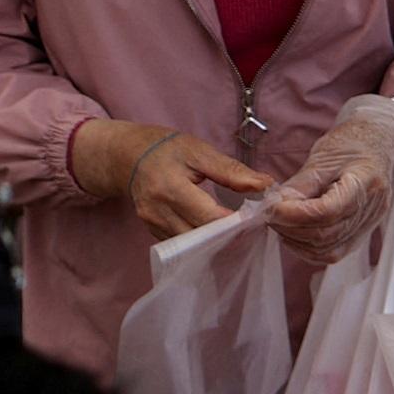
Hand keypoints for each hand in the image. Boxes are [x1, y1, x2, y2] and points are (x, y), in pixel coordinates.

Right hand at [73, 120, 270, 239]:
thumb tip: (264, 185)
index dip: (233, 221)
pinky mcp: (152, 231)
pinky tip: (213, 230)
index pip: (208, 216)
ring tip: (234, 228)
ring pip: (191, 244)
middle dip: (227, 233)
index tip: (254, 217)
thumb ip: (231, 171)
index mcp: (169, 189)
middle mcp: (157, 212)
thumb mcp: (200, 152)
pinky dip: (199, 239)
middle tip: (249, 225)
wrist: (128, 158)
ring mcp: (152, 224)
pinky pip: (181, 243)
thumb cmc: (167, 149)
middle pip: (200, 236)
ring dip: (214, 239)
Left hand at [268, 95, 393, 266]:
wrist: (380, 143)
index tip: (271, 207)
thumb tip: (274, 206)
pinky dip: (307, 248)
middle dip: (289, 227)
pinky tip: (294, 233)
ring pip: (326, 249)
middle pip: (325, 234)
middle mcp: (372, 208)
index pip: (326, 212)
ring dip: (295, 240)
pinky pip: (332, 253)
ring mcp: (368, 224)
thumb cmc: (353, 144)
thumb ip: (300, 184)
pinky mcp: (361, 233)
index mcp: (366, 182)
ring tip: (281, 221)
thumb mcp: (324, 156)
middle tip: (270, 213)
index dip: (292, 214)